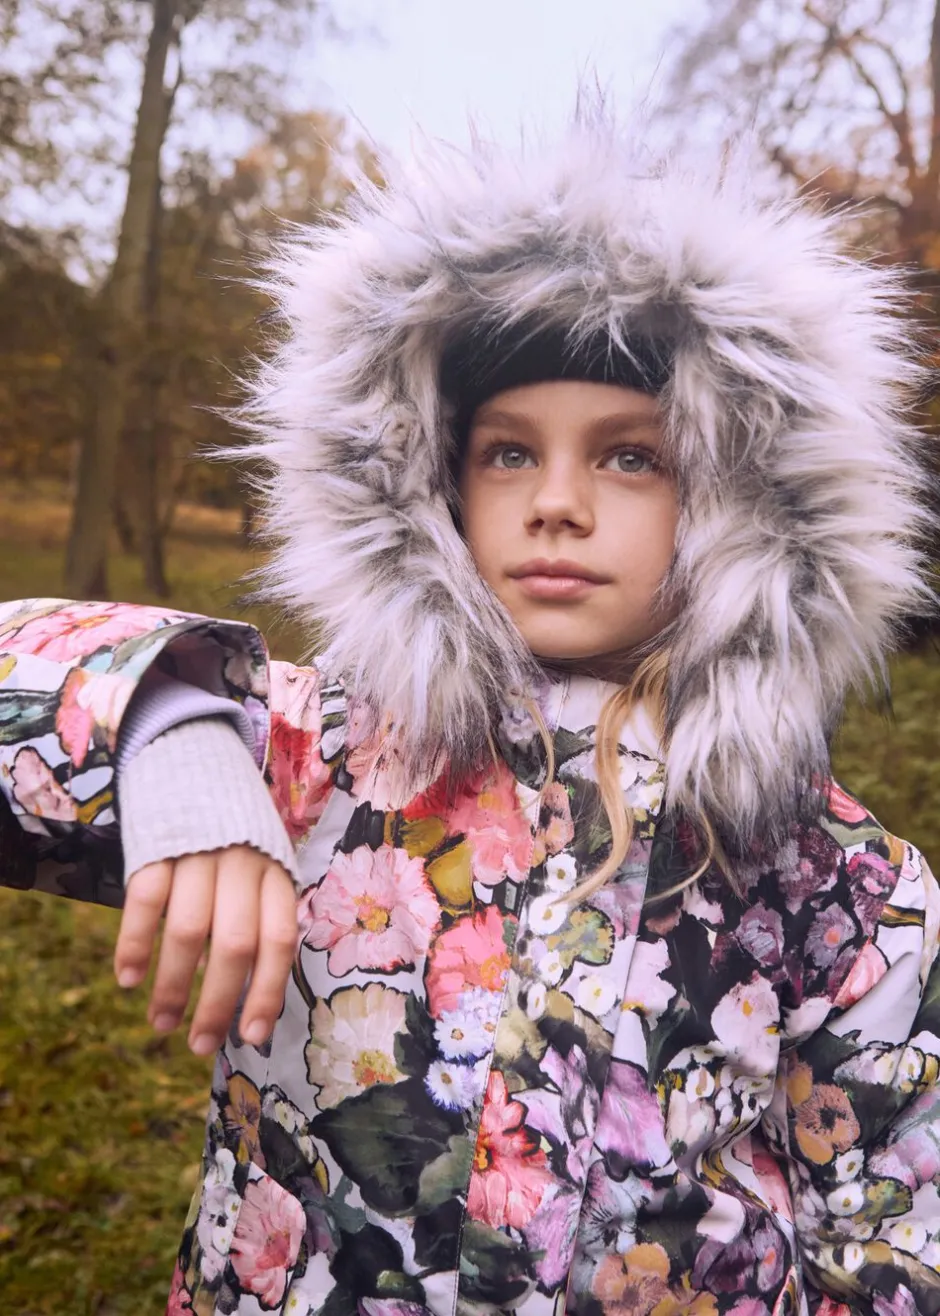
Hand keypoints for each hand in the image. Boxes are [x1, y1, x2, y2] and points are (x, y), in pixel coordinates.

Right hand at [113, 846, 297, 1055]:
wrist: (196, 759)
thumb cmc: (234, 834)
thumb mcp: (259, 870)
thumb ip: (252, 921)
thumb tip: (232, 994)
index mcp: (275, 874)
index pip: (279, 940)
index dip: (267, 992)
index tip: (253, 1037)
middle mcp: (243, 864)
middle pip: (235, 944)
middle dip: (218, 1003)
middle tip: (199, 1045)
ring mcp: (199, 854)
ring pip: (189, 931)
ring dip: (172, 986)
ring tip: (160, 1023)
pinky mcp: (157, 845)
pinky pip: (145, 902)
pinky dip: (134, 945)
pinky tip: (128, 979)